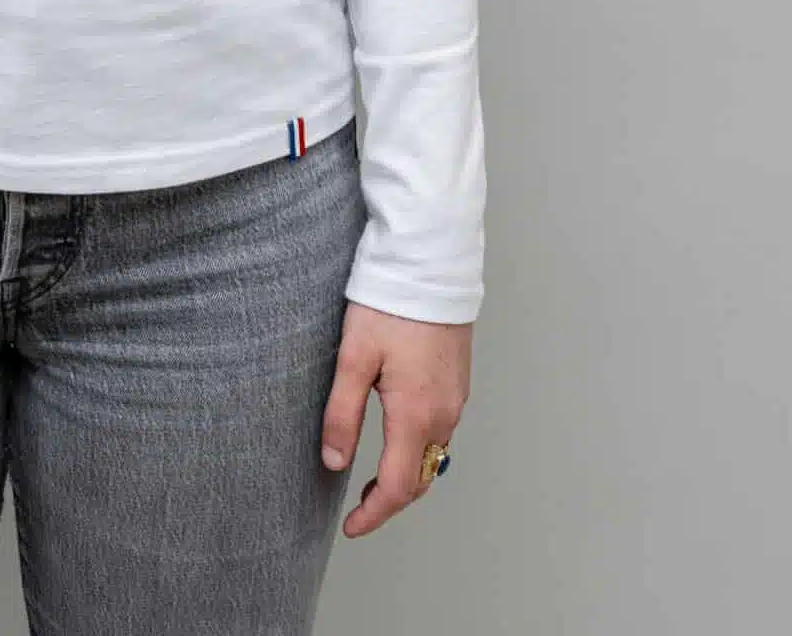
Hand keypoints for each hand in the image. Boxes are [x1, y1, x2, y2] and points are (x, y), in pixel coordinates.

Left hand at [319, 302, 471, 538]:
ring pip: (433, 455)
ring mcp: (456, 398)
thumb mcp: (353, 357)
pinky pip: (441, 430)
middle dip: (391, 499)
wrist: (430, 263)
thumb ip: (342, 414)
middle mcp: (444, 413)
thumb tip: (334, 463)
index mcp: (416, 414)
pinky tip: (397, 435)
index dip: (374, 514)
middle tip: (358, 505)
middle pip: (421, 478)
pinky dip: (419, 447)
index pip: (399, 487)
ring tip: (373, 474)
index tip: (351, 527)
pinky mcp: (458, 381)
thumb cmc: (389, 304)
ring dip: (407, 473)